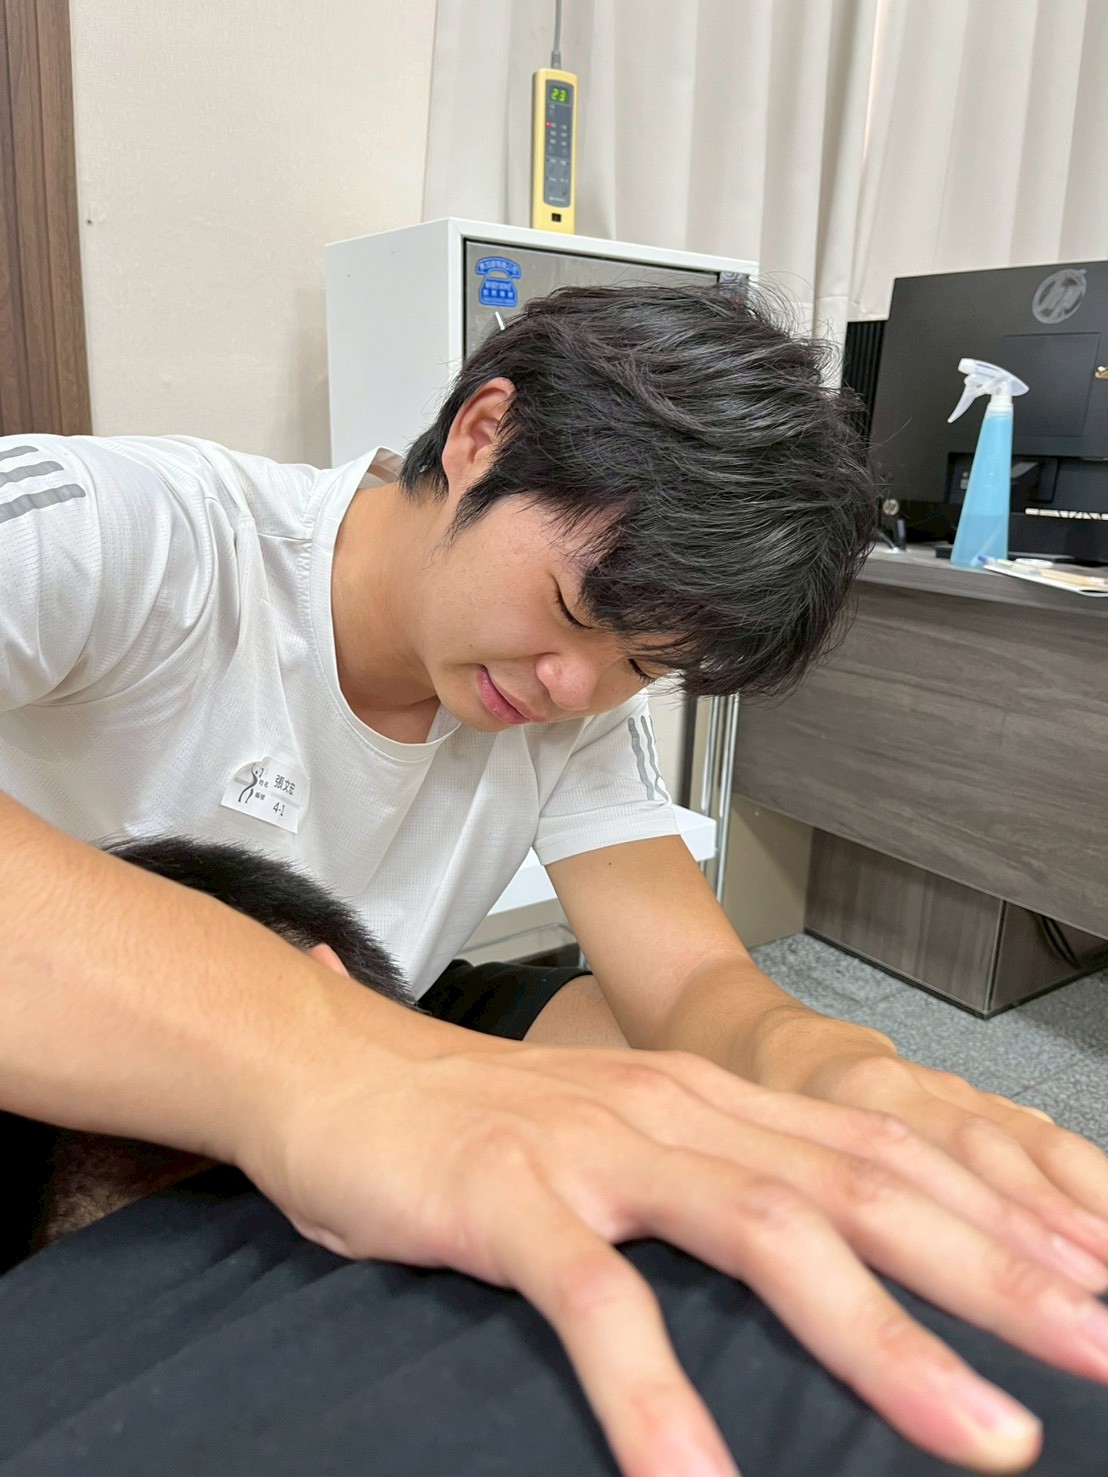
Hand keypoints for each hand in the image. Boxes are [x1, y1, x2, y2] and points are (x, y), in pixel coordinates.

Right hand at [247, 1029, 1107, 1476]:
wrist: (341, 1071)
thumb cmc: (491, 1125)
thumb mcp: (629, 1140)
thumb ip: (725, 1180)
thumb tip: (836, 1259)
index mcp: (716, 1100)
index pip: (888, 1152)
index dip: (1000, 1218)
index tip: (1098, 1285)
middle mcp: (679, 1112)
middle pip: (865, 1186)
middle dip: (998, 1275)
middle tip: (1105, 1350)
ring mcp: (599, 1150)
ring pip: (767, 1232)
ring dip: (884, 1340)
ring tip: (986, 1442)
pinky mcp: (512, 1198)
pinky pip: (598, 1303)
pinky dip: (656, 1396)